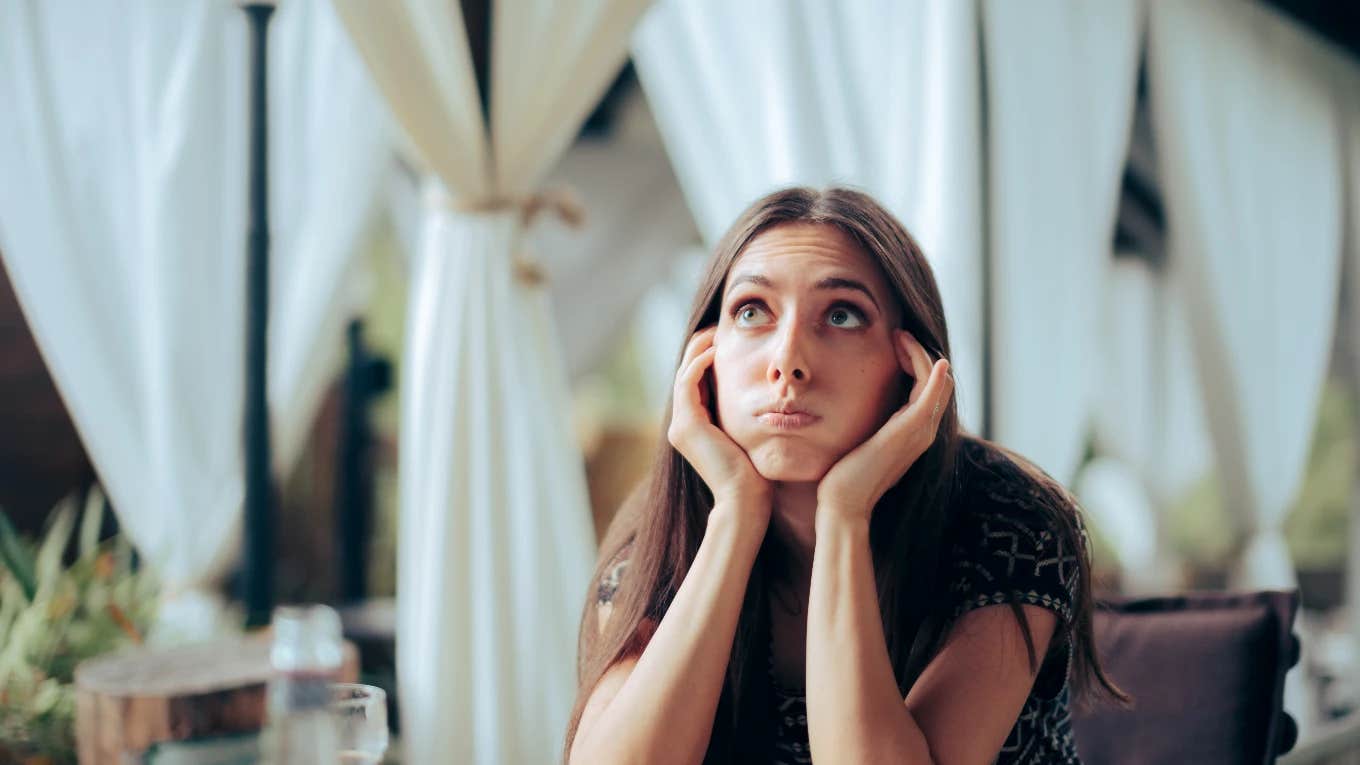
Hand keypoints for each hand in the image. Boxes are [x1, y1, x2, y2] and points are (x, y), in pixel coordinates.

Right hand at [667, 327, 771, 520]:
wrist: (745, 500)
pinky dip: (699, 364)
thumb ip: (745, 418)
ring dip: (698, 350)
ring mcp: (680, 426)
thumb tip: (763, 399)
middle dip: (699, 349)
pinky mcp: (686, 425)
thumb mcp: (748, 437)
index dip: (705, 358)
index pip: (694, 383)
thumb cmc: (754, 475)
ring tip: (716, 333)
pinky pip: (688, 383)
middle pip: (685, 374)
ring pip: (683, 374)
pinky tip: (716, 351)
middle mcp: (681, 426)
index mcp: (693, 428)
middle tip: (717, 329)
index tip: (723, 340)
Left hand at [816, 330, 953, 523]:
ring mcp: (921, 431)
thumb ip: (870, 423)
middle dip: (920, 353)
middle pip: (939, 380)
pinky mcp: (911, 429)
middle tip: (898, 334)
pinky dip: (933, 372)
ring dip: (921, 354)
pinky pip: (932, 394)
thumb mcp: (861, 440)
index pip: (929, 386)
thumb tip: (859, 406)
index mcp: (913, 431)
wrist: (843, 503)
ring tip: (899, 336)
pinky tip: (930, 356)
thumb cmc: (845, 475)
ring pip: (937, 380)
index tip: (893, 343)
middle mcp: (924, 430)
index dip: (916, 361)